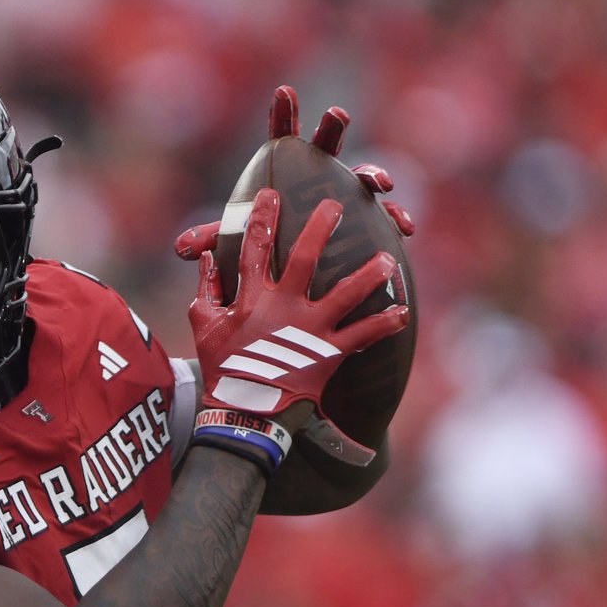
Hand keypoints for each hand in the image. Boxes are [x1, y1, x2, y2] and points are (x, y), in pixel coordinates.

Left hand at [175, 87, 413, 260]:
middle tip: (335, 116)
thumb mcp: (237, 244)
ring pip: (363, 176)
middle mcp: (320, 175)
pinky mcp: (367, 221)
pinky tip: (403, 227)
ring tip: (378, 181)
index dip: (284, 114)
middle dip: (333, 129)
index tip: (283, 92)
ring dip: (373, 173)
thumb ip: (213, 240)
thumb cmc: (264, 250)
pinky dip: (395, 217)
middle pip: (327, 145)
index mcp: (286, 172)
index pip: (284, 136)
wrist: (294, 278)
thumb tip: (180, 249)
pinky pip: (385, 218)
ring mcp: (346, 195)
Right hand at [189, 188, 409, 428]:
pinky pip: (363, 335)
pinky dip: (385, 323)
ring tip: (388, 258)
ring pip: (346, 293)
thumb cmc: (222, 368)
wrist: (244, 412)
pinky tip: (403, 311)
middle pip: (305, 257)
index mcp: (252, 297)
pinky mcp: (329, 353)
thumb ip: (205, 288)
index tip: (270, 194)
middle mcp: (283, 306)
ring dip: (369, 274)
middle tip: (337, 204)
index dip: (261, 218)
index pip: (253, 248)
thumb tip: (205, 256)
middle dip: (321, 227)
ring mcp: (309, 329)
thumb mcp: (203, 325)